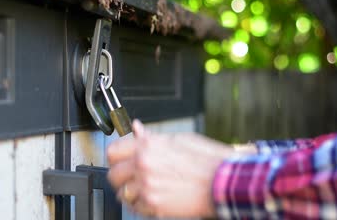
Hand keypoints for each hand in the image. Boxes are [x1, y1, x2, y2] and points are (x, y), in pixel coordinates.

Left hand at [106, 120, 234, 217]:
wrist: (223, 181)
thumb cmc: (206, 159)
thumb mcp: (178, 139)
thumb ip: (151, 137)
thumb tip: (137, 129)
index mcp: (147, 146)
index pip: (112, 151)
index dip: (116, 155)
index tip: (120, 158)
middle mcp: (143, 165)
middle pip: (113, 174)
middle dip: (120, 175)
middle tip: (129, 174)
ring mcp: (147, 187)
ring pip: (122, 193)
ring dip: (129, 191)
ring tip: (142, 187)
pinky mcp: (154, 205)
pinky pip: (135, 207)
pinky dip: (140, 204)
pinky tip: (151, 196)